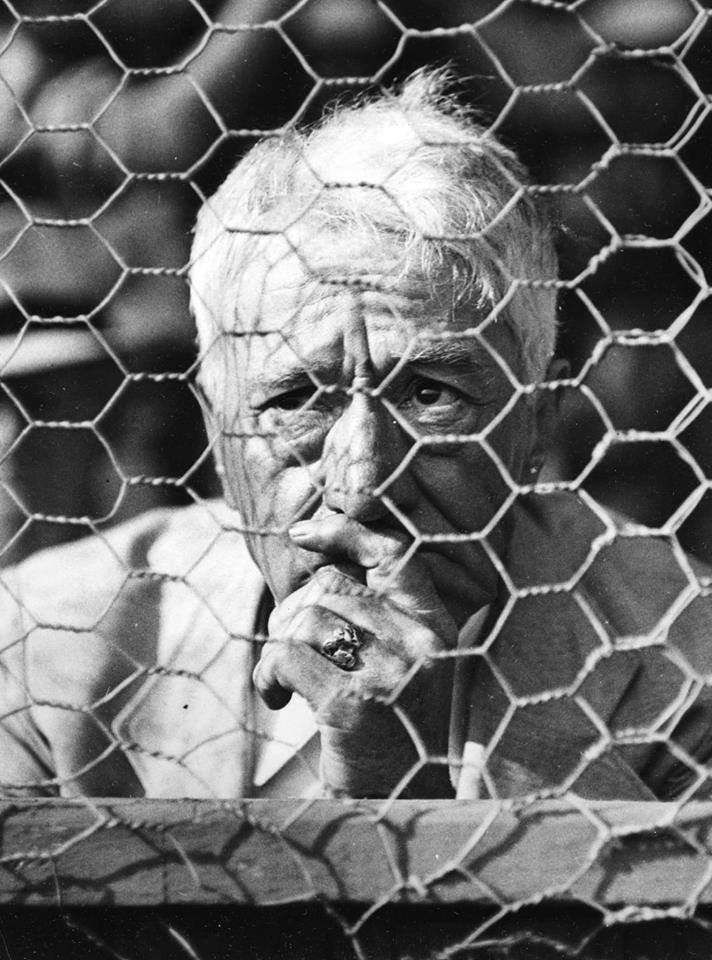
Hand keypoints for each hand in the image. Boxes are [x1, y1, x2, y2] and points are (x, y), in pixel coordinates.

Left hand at [252, 515, 457, 797]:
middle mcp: (420, 643)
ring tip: (283, 681)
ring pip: (304, 618)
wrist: (395, 808)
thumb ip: (375, 615)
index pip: (394, 553)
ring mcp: (389, 673)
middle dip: (293, 614)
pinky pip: (286, 656)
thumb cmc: (389, 731)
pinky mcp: (351, 704)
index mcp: (436, 627)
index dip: (346, 532)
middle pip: (331, 588)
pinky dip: (268, 676)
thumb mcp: (400, 665)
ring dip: (277, 649)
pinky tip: (278, 702)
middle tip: (286, 651)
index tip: (302, 533)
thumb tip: (322, 565)